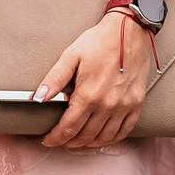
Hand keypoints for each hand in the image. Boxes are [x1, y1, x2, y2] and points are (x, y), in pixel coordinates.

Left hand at [33, 10, 149, 150]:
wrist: (129, 31)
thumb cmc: (99, 42)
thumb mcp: (71, 56)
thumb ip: (54, 79)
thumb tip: (37, 98)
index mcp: (88, 95)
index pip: (68, 128)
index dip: (55, 138)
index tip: (47, 139)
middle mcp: (107, 105)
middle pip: (84, 137)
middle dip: (68, 142)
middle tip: (60, 140)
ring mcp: (124, 106)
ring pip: (103, 138)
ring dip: (88, 144)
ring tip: (77, 141)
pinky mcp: (136, 104)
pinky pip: (124, 131)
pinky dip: (111, 139)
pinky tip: (102, 138)